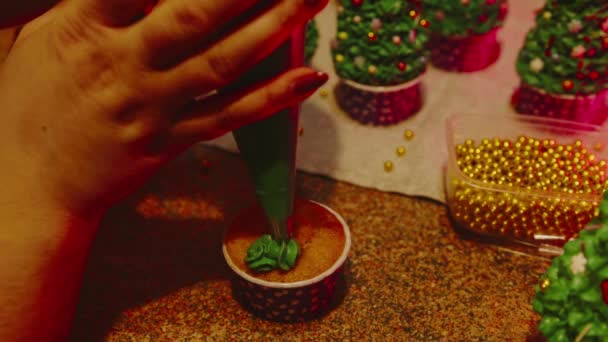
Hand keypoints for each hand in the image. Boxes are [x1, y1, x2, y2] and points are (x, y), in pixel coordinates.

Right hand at [0, 0, 327, 219]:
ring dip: (274, 28)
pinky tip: (307, 76)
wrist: (30, 186)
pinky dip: (271, 97)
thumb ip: (73, 2)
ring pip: (222, 63)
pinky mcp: (171, 142)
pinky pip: (228, 117)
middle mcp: (123, 66)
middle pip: (193, 16)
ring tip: (312, 0)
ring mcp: (152, 108)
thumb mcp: (29, 39)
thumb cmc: (27, 107)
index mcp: (81, 30)